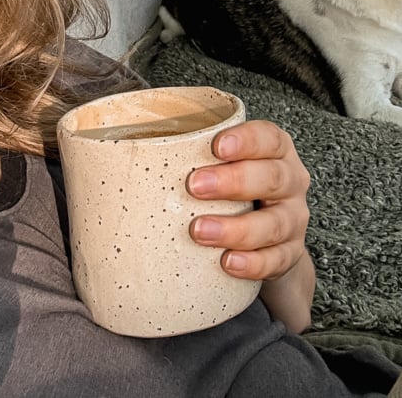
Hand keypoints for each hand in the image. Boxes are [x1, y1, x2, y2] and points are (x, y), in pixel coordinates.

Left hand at [187, 119, 314, 330]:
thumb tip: (108, 153)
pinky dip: (253, 263)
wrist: (268, 239)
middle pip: (272, 177)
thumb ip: (188, 154)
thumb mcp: (222, 166)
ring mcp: (292, 220)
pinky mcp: (288, 255)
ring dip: (237, 228)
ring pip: (274, 223)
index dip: (247, 140)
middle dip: (233, 181)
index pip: (270, 138)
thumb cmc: (233, 193)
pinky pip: (275, 261)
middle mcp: (290, 182)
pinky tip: (227, 263)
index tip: (216, 146)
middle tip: (194, 185)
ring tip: (200, 230)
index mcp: (275, 152)